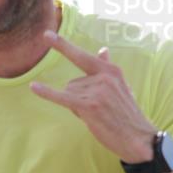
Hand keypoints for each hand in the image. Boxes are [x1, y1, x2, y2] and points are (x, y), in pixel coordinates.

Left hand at [30, 32, 157, 163]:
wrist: (138, 137)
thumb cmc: (127, 114)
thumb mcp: (121, 86)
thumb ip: (107, 67)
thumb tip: (103, 49)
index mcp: (111, 71)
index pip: (82, 56)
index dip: (63, 45)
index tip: (46, 34)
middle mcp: (103, 77)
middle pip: (72, 84)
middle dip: (78, 99)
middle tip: (97, 111)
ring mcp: (97, 91)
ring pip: (69, 95)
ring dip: (77, 107)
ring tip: (96, 116)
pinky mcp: (90, 106)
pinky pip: (63, 97)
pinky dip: (47, 93)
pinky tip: (34, 87)